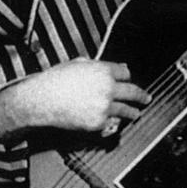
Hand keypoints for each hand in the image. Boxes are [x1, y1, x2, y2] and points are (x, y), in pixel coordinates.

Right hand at [0, 58, 150, 137]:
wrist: (39, 101)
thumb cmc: (54, 81)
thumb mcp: (76, 64)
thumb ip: (97, 65)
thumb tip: (115, 66)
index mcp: (103, 70)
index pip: (126, 72)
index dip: (127, 76)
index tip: (130, 80)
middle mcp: (108, 88)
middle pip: (133, 91)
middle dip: (142, 96)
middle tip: (146, 99)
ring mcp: (105, 106)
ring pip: (127, 110)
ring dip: (133, 112)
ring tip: (136, 114)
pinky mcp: (99, 122)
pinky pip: (112, 122)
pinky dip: (115, 122)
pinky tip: (117, 121)